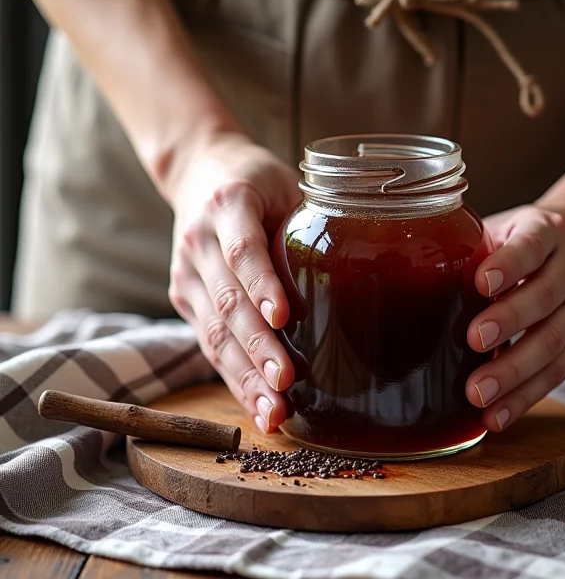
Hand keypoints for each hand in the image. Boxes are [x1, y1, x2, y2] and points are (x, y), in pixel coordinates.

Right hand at [165, 131, 300, 433]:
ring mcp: (186, 272)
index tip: (283, 316)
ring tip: (274, 411)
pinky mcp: (185, 298)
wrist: (199, 171)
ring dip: (244, 374)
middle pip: (227, 300)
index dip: (262, 283)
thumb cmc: (258, 180)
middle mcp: (199, 240)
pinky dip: (234, 377)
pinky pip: (207, 342)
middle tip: (287, 381)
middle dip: (257, 346)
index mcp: (230, 203)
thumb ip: (307, 222)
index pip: (243, 249)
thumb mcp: (286, 184)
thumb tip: (362, 269)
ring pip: (213, 331)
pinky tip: (256, 404)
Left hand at [465, 205, 564, 431]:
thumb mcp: (503, 228)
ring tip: (477, 393)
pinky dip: (524, 397)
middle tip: (473, 339)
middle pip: (545, 296)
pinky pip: (557, 374)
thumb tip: (414, 274)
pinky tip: (496, 415)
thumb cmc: (523, 242)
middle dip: (509, 321)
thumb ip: (473, 247)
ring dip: (513, 371)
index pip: (532, 245)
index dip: (509, 264)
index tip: (481, 283)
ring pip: (552, 342)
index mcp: (549, 230)